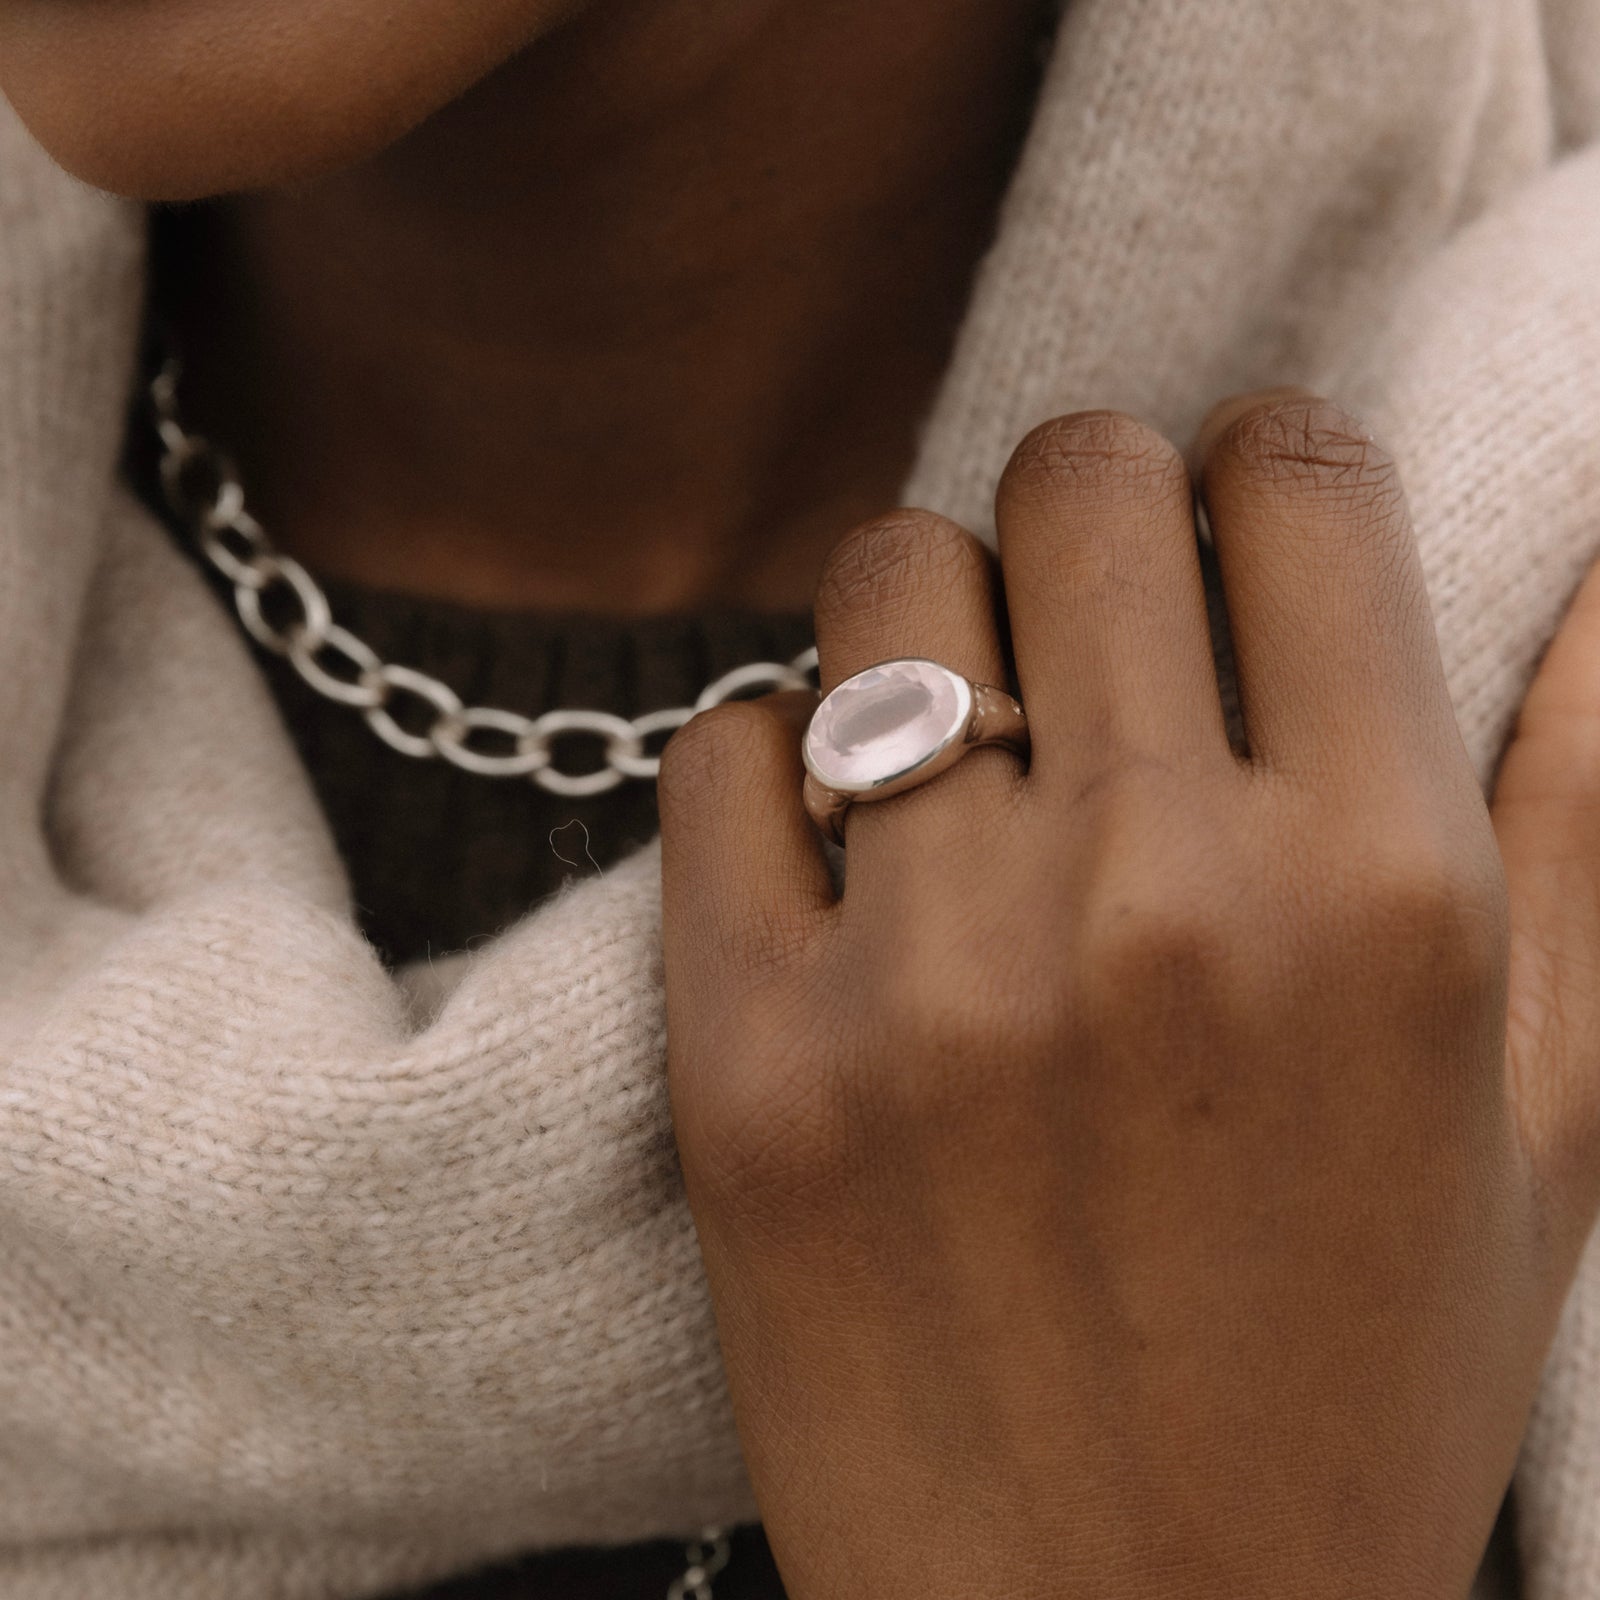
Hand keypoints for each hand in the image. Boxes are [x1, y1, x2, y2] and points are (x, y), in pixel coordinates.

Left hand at [658, 398, 1599, 1598]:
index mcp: (1383, 890)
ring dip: (927, 610)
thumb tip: (1592, 574)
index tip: (1240, 534)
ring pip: (882, 578)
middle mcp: (1152, 896)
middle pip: (1077, 482)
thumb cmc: (1349, 1383)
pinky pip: (717, 748)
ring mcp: (928, 971)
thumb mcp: (1556, 1116)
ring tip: (961, 724)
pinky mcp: (746, 1049)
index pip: (1299, 480)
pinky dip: (769, 756)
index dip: (1269, 469)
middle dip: (1096, 509)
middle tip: (1092, 613)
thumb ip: (1587, 811)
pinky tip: (838, 848)